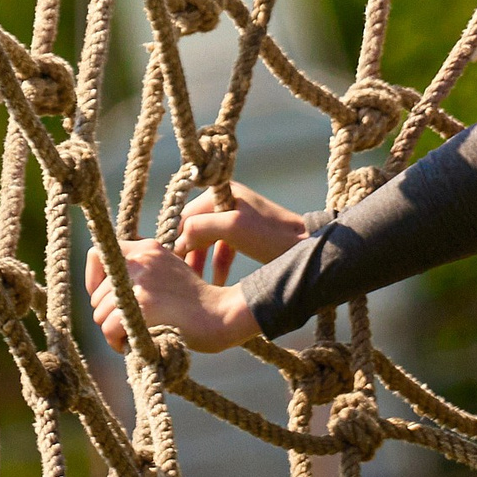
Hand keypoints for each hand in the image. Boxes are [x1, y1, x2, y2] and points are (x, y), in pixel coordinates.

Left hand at [84, 238, 261, 353]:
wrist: (222, 315)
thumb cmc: (197, 302)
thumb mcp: (169, 270)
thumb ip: (141, 272)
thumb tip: (104, 291)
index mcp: (146, 248)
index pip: (97, 255)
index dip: (96, 281)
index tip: (107, 299)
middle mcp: (141, 259)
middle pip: (97, 294)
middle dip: (109, 315)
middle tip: (130, 327)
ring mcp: (142, 281)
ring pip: (101, 314)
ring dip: (113, 332)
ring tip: (135, 336)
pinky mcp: (145, 305)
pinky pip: (109, 329)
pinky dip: (117, 343)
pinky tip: (134, 345)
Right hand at [173, 180, 307, 283]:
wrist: (305, 247)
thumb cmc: (270, 235)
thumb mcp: (232, 228)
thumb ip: (201, 227)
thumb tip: (179, 238)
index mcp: (222, 192)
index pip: (187, 215)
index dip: (178, 238)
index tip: (171, 263)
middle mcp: (226, 201)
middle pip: (195, 228)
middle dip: (189, 253)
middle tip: (182, 277)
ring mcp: (235, 217)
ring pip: (207, 241)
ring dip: (201, 262)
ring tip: (197, 283)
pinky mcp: (244, 234)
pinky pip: (222, 249)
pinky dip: (217, 265)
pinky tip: (216, 283)